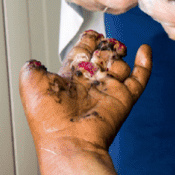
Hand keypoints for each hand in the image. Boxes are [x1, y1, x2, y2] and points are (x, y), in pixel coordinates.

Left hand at [19, 30, 151, 174]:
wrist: (67, 141)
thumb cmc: (47, 117)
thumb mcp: (29, 83)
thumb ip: (32, 66)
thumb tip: (34, 62)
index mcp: (69, 77)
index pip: (81, 52)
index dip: (87, 41)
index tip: (92, 33)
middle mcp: (89, 83)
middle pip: (102, 55)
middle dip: (105, 45)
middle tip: (106, 39)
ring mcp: (107, 90)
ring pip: (119, 64)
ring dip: (119, 52)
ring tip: (117, 47)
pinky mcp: (123, 99)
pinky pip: (138, 79)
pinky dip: (144, 63)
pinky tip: (145, 49)